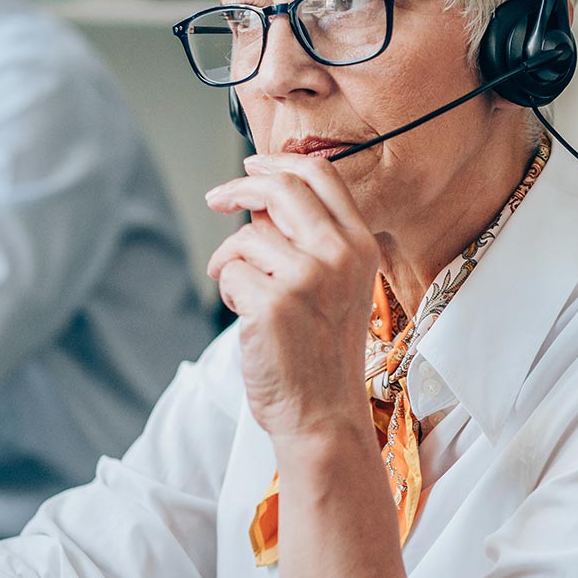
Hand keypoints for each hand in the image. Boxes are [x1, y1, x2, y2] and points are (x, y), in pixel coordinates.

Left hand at [205, 154, 379, 445]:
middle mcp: (340, 255)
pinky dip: (228, 294)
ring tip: (248, 298)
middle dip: (238, 188)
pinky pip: (228, 273)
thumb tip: (257, 196)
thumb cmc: (323, 353)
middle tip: (216, 198)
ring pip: (247, 237)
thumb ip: (308, 240)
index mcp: (361, 246)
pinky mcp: (273, 303)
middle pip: (280, 189)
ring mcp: (308, 278)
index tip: (252, 167)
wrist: (323, 414)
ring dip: (232, 263)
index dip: (280, 163)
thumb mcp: (336, 286)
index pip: (322, 176)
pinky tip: (248, 320)